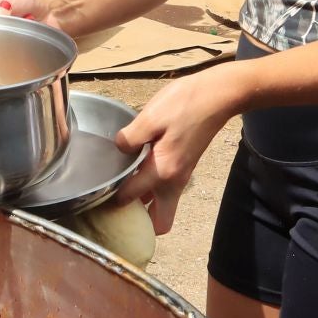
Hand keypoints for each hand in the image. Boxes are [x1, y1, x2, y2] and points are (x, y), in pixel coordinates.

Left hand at [110, 68, 242, 233]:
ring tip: (123, 188)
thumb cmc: (186, 104)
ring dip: (146, 205)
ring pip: (163, 206)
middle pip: (160, 221)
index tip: (99, 194)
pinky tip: (137, 170)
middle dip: (141, 221)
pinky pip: (166, 189)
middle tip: (118, 205)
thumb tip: (120, 148)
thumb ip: (131, 137)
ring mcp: (182, 175)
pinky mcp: (185, 166)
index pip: (132, 197)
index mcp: (163, 170)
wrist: (218, 96)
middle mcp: (174, 180)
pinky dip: (153, 190)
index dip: (113, 199)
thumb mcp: (151, 116)